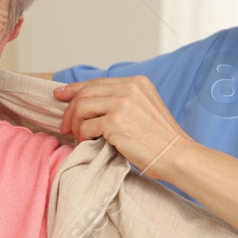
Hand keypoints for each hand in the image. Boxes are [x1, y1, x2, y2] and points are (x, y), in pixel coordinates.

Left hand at [53, 75, 194, 180]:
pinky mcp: (115, 122)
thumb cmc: (160, 140)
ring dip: (75, 123)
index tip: (61, 94)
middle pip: (86, 91)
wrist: (176, 155)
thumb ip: (123, 102)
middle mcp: (129, 88)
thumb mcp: (145, 109)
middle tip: (66, 125)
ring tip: (78, 136)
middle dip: (70, 109)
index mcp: (137, 83)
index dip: (75, 88)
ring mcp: (122, 104)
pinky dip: (82, 136)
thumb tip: (92, 106)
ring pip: (82, 106)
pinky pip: (86, 126)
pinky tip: (88, 143)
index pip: (98, 82)